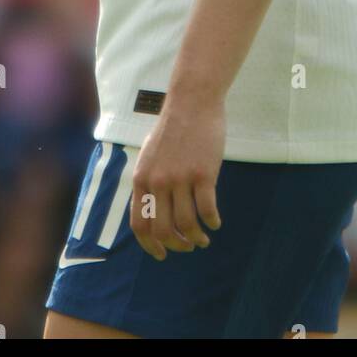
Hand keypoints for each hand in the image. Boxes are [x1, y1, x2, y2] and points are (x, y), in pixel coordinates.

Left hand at [130, 100, 224, 259]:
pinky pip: (207, 210)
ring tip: (204, 238)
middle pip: (164, 230)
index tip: (162, 254)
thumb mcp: (150, 155)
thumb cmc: (173, 128)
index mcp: (142, 178)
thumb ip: (149, 181)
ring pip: (187, 224)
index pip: (140, 224)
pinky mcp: (203, 174)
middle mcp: (158, 182)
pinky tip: (216, 222)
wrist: (192, 102)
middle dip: (177, 245)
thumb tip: (151, 210)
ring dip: (196, 238)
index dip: (150, 245)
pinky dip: (212, 222)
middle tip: (188, 246)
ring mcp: (180, 178)